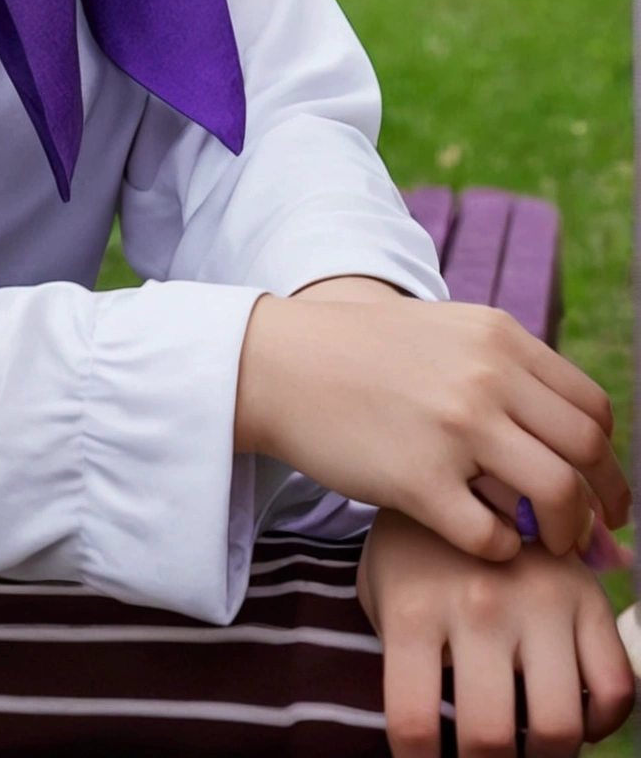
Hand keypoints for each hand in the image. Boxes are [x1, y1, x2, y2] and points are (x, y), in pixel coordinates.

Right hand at [234, 294, 628, 559]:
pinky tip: (481, 541)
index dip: (606, 459)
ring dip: (562, 533)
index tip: (601, 490)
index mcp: (499, 339)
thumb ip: (512, 380)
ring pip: (556, 495)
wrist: (281, 364)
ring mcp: (454, 428)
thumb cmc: (368, 356)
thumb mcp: (449, 338)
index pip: (591, 408)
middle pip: (586, 453)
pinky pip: (493, 538)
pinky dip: (500, 551)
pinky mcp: (418, 479)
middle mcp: (486, 377)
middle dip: (601, 504)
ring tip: (541, 543)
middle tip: (589, 534)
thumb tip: (582, 454)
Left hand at [356, 508, 633, 757]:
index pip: (415, 724)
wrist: (455, 464)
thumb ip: (398, 660)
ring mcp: (538, 599)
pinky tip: (575, 720)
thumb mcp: (381, 594)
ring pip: (558, 725)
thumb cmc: (410, 548)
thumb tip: (430, 741)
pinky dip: (602, 723)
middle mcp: (478, 605)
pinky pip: (616, 685)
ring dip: (543, 756)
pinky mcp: (585, 595)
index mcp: (414, 609)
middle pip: (489, 739)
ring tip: (525, 748)